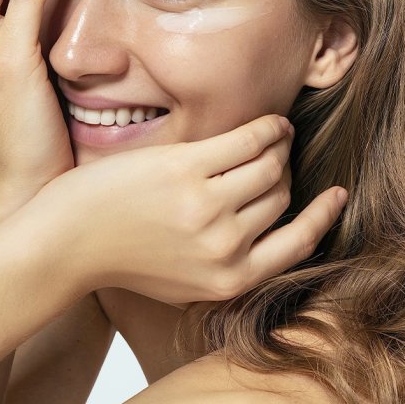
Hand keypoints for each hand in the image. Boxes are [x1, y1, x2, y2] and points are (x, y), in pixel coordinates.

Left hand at [22, 114, 347, 305]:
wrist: (67, 243)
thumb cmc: (125, 256)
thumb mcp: (187, 281)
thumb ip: (231, 261)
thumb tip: (276, 221)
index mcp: (229, 280)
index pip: (299, 243)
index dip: (323, 216)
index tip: (337, 195)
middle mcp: (225, 247)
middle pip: (282, 195)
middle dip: (285, 172)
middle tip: (278, 155)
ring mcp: (207, 207)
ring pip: (271, 164)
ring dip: (279, 145)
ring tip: (276, 134)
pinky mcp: (186, 169)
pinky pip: (248, 140)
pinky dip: (268, 127)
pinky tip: (270, 122)